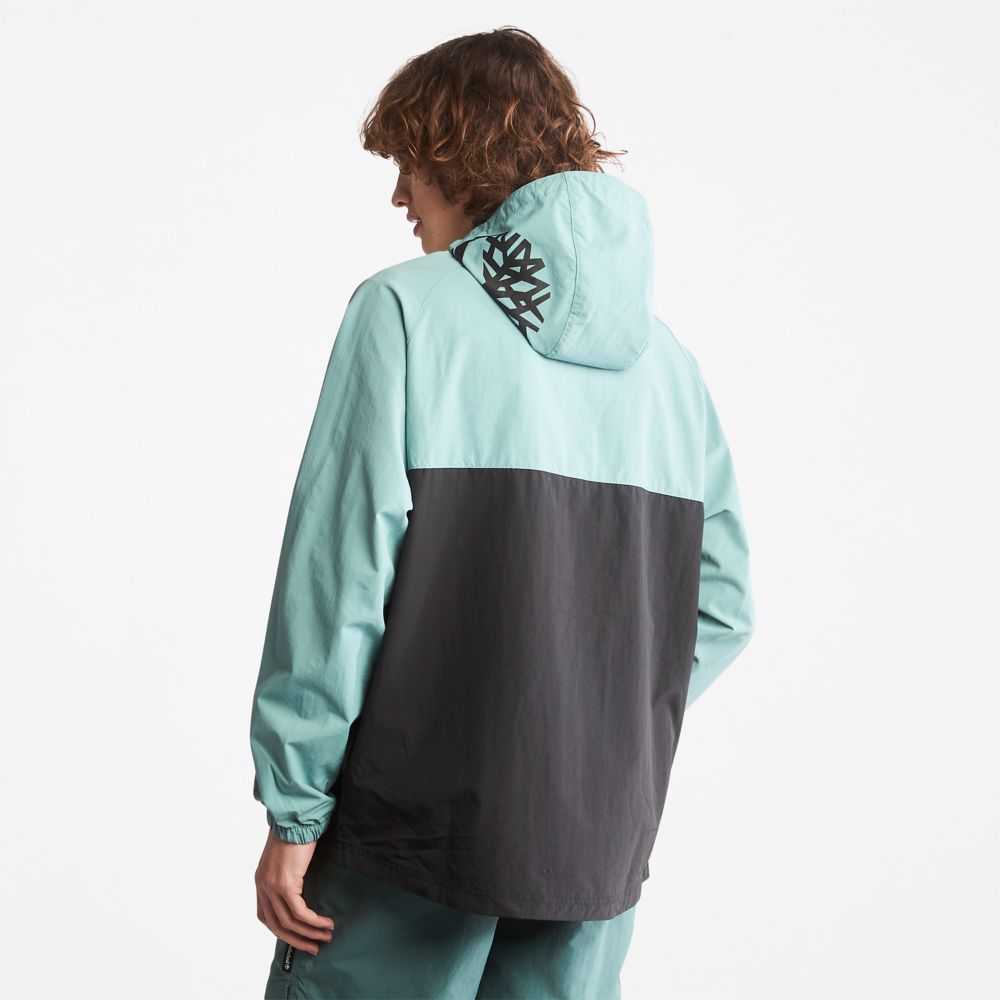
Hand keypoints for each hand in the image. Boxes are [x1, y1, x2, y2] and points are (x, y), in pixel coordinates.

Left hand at [255, 828, 334, 953]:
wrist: (295, 817)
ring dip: (310, 933)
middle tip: (314, 947)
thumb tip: (301, 891)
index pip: (266, 917)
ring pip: (289, 922)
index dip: (282, 931)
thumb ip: (287, 876)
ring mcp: (272, 886)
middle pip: (277, 926)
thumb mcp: (286, 859)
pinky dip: (313, 921)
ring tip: (326, 936)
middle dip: (297, 940)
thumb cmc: (295, 832)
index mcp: (261, 882)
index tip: (299, 937)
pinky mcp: (285, 884)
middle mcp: (263, 887)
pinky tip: (325, 923)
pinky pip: (300, 912)